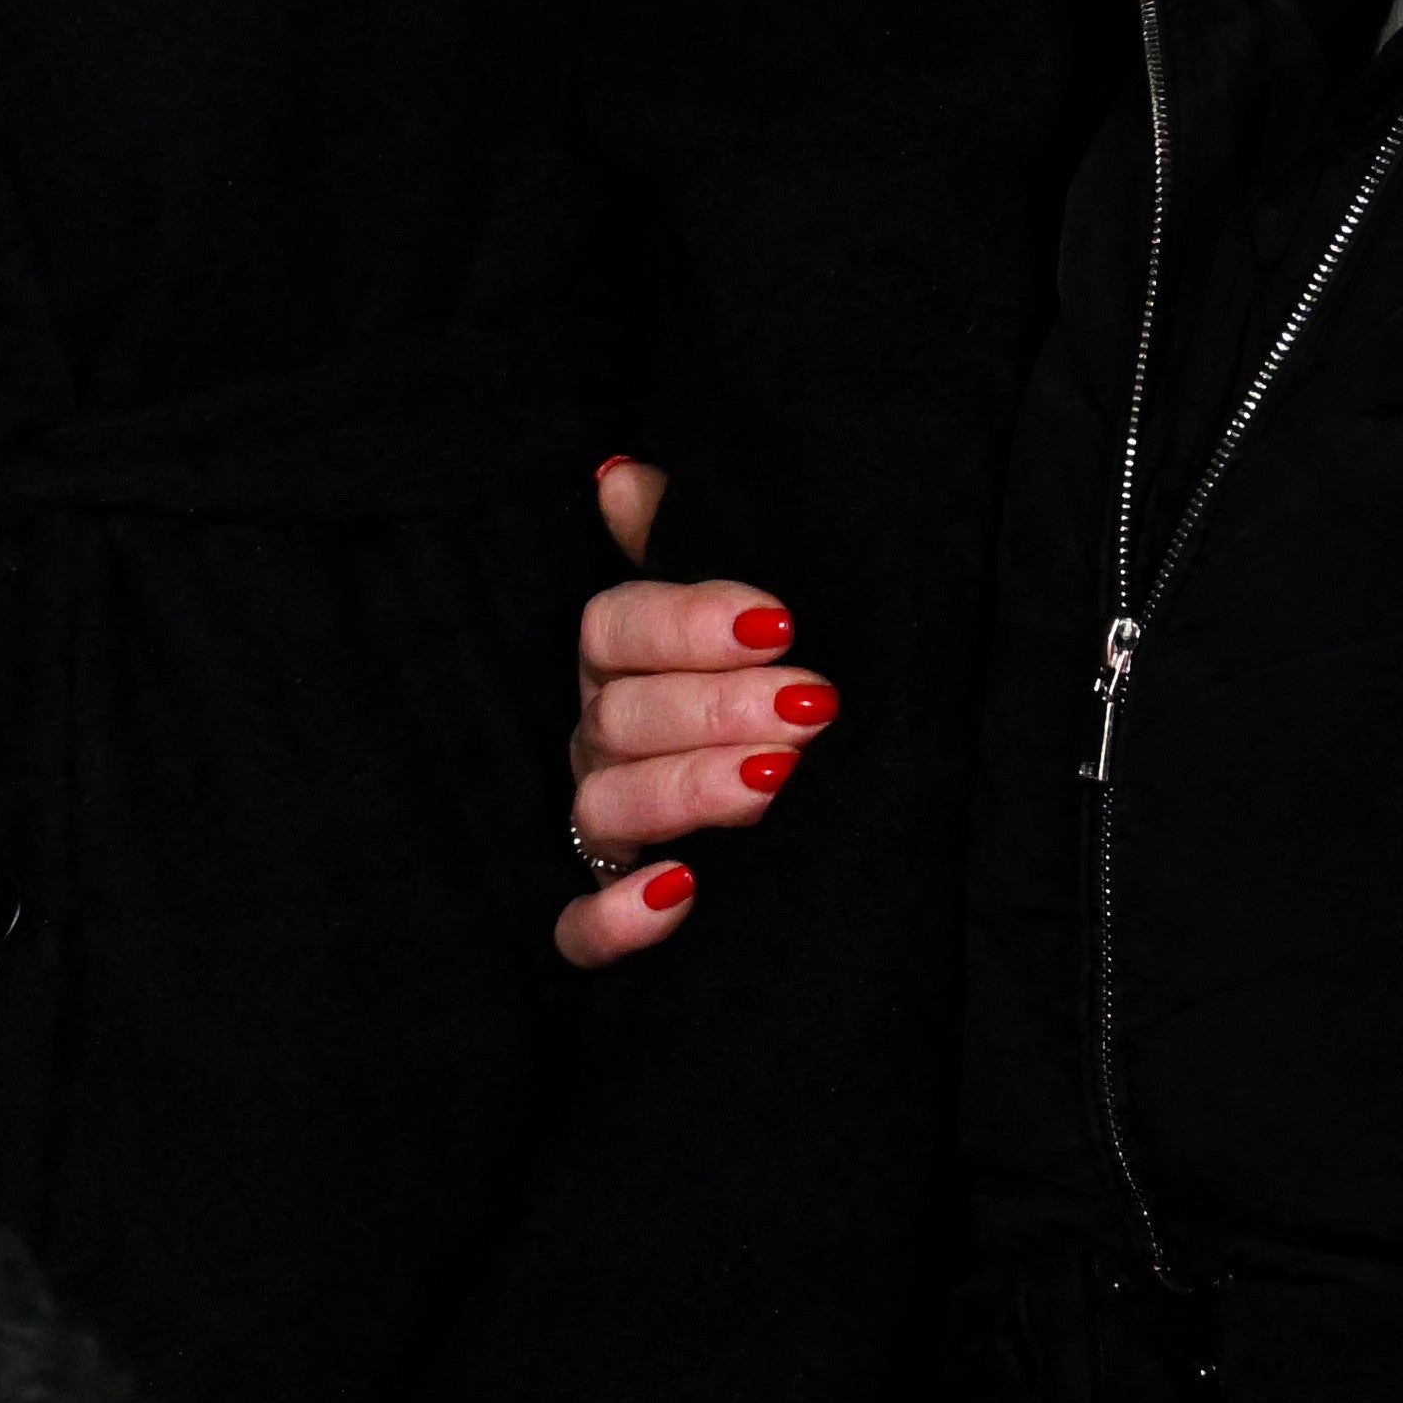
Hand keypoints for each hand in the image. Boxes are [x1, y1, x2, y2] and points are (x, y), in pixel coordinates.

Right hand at [560, 448, 821, 971]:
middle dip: (716, 708)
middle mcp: (600, 743)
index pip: (612, 628)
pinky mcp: (610, 914)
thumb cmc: (771, 683)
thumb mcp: (743, 613)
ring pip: (605, 808)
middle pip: (617, 717)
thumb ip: (678, 540)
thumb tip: (619, 473)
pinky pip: (579, 929)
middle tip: (813, 704)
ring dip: (686, 792)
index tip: (780, 621)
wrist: (824, 808)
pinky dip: (616, 919)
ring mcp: (604, 830)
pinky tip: (681, 893)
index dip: (685, 622)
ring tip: (777, 782)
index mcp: (619, 665)